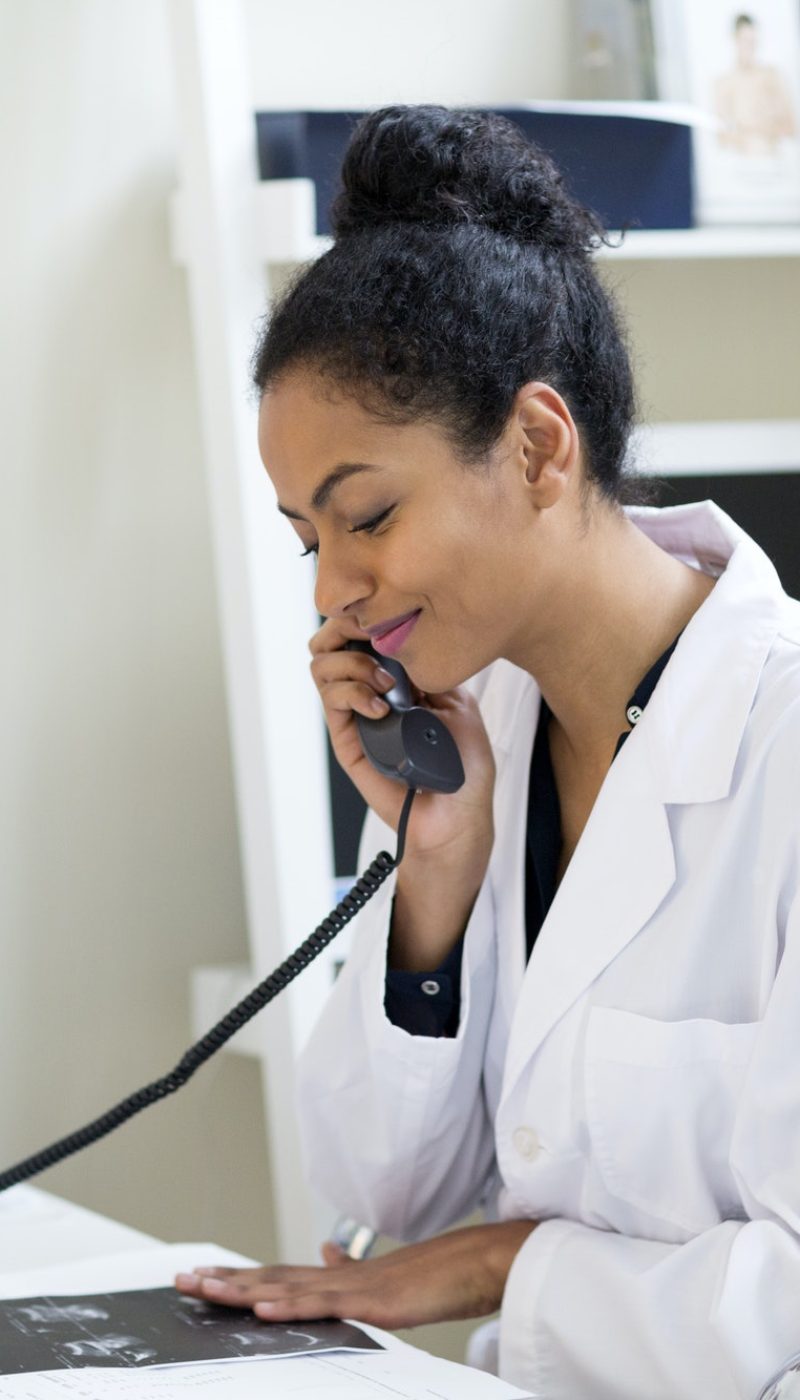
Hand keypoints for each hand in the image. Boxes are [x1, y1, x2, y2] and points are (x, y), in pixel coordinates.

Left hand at [174, 1221, 535, 1329]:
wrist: (474, 1264)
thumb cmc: (433, 1274)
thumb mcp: (382, 1277)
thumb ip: (348, 1269)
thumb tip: (324, 1251)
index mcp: (335, 1277)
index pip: (275, 1275)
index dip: (237, 1276)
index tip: (201, 1277)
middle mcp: (334, 1276)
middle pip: (268, 1276)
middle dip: (223, 1280)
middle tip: (180, 1280)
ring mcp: (350, 1286)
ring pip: (284, 1287)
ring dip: (241, 1289)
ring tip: (204, 1290)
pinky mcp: (369, 1301)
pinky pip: (321, 1305)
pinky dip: (288, 1304)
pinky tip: (260, 1306)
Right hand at [308, 616, 495, 867]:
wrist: (457, 816)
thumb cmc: (465, 766)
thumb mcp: (459, 702)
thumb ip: (430, 667)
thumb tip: (404, 637)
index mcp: (398, 679)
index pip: (364, 633)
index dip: (366, 613)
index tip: (385, 609)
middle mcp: (370, 691)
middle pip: (331, 641)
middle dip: (346, 627)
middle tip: (371, 637)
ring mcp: (355, 715)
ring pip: (322, 665)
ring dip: (353, 663)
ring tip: (387, 686)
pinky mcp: (347, 740)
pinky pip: (332, 699)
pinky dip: (353, 692)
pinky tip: (381, 708)